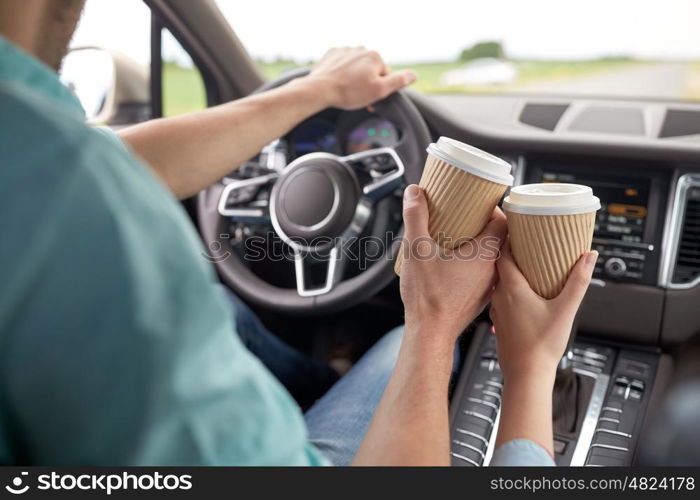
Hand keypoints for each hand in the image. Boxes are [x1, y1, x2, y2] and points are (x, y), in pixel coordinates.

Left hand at [305, 47, 416, 109]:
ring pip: (356, 67)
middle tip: (357, 96)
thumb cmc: (349, 92)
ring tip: (346, 90)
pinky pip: (342, 65)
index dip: (379, 89)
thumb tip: (414, 75)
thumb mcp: (379, 91)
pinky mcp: (332, 54)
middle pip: (370, 70)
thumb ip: (398, 81)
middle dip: (366, 83)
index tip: (370, 99)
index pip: (384, 75)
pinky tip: (338, 83)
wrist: (320, 89)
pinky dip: (342, 73)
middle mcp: (361, 49)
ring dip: (354, 78)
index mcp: (375, 56)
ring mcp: (345, 50)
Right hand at [399, 185, 506, 345]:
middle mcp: (492, 271)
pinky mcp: (479, 298)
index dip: (494, 208)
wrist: (429, 334)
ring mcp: (487, 287)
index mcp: (485, 255)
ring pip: (493, 258)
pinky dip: (475, 263)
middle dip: (486, 224)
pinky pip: (484, 274)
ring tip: (462, 236)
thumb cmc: (428, 300)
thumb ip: (415, 217)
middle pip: (501, 239)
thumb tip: (415, 194)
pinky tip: (457, 262)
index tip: (480, 201)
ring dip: (481, 245)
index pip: (504, 223)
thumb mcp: (416, 250)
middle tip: (469, 214)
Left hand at [490, 241, 597, 380]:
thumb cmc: (542, 345)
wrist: (526, 375)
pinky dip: (509, 291)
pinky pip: (501, 299)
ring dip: (509, 273)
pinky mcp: (499, 323)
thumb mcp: (566, 309)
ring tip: (525, 266)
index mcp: (511, 288)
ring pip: (499, 283)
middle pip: (499, 266)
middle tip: (524, 243)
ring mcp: (496, 310)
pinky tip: (522, 295)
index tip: (517, 228)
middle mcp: (498, 296)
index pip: (502, 253)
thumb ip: (579, 281)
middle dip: (510, 253)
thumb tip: (589, 257)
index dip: (508, 239)